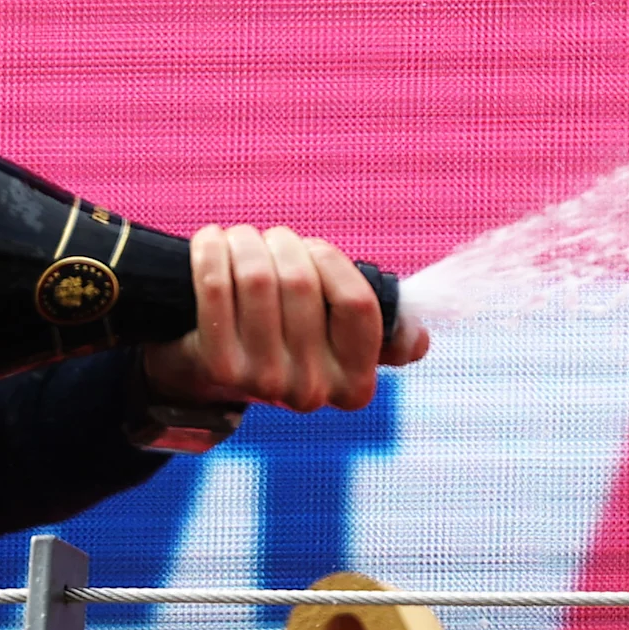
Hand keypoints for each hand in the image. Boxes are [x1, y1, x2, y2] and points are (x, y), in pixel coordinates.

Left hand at [138, 224, 432, 414]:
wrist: (212, 374)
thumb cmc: (285, 338)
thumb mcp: (337, 340)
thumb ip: (383, 331)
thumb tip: (416, 340)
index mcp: (355, 383)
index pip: (358, 303)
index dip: (332, 261)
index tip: (313, 248)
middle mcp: (313, 390)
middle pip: (301, 283)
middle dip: (283, 244)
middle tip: (270, 239)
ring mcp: (263, 381)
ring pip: (258, 279)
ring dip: (245, 242)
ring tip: (239, 239)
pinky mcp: (217, 365)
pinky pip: (215, 286)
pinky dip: (212, 251)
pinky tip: (212, 240)